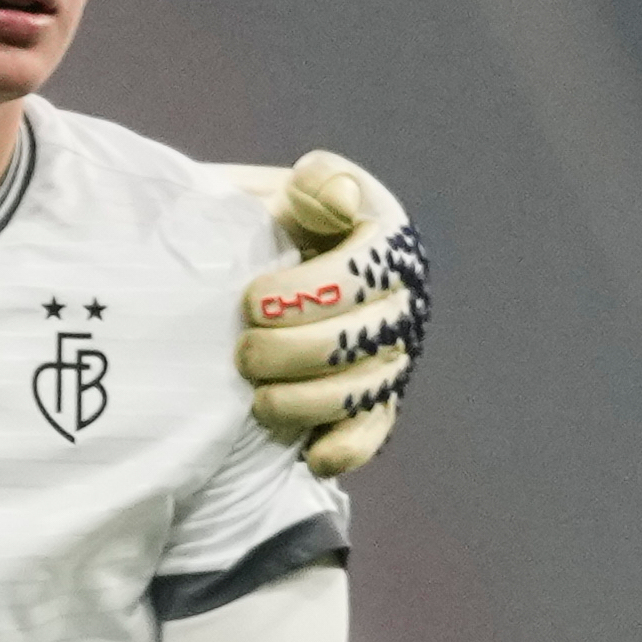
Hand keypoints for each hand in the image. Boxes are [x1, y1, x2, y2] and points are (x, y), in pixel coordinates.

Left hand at [226, 152, 426, 479]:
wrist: (248, 268)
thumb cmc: (263, 223)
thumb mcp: (283, 189)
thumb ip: (317, 185)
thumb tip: (341, 201)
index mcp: (384, 240)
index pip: (357, 276)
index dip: (302, 296)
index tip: (252, 300)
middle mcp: (397, 298)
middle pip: (353, 340)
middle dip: (288, 352)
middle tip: (244, 351)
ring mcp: (391, 352)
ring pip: (359, 390)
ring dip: (303, 402)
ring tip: (257, 399)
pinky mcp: (377, 398)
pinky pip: (372, 431)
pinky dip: (344, 449)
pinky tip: (311, 456)